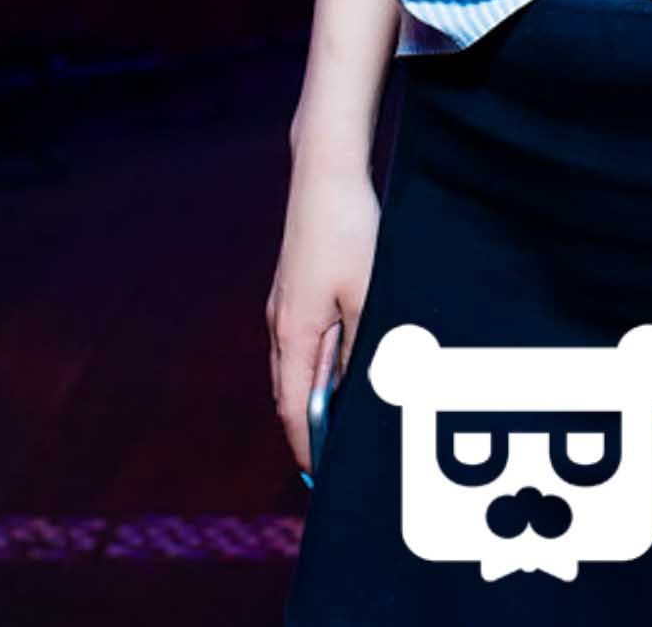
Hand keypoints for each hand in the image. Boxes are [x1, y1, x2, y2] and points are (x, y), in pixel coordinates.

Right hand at [266, 160, 379, 480]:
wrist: (326, 171)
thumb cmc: (350, 230)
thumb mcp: (370, 295)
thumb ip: (364, 349)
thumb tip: (358, 395)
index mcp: (293, 334)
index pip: (294, 409)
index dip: (309, 448)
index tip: (324, 480)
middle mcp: (281, 324)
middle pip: (292, 392)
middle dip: (313, 429)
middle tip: (340, 461)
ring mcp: (286, 305)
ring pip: (300, 366)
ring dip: (319, 396)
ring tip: (347, 424)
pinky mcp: (298, 287)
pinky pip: (308, 341)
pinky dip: (323, 365)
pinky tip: (349, 367)